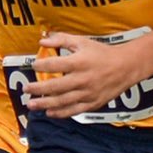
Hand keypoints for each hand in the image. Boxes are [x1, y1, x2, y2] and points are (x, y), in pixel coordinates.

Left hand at [21, 33, 147, 118]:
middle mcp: (83, 79)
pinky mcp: (93, 102)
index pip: (54, 65)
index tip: (33, 66)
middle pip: (55, 86)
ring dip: (44, 104)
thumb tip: (42, 41)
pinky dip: (61, 113)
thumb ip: (61, 40)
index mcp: (80, 62)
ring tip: (31, 104)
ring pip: (62, 101)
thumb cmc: (103, 53)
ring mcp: (88, 93)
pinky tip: (49, 112)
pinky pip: (74, 110)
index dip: (40, 66)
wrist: (127, 67)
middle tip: (26, 89)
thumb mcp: (83, 42)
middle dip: (37, 89)